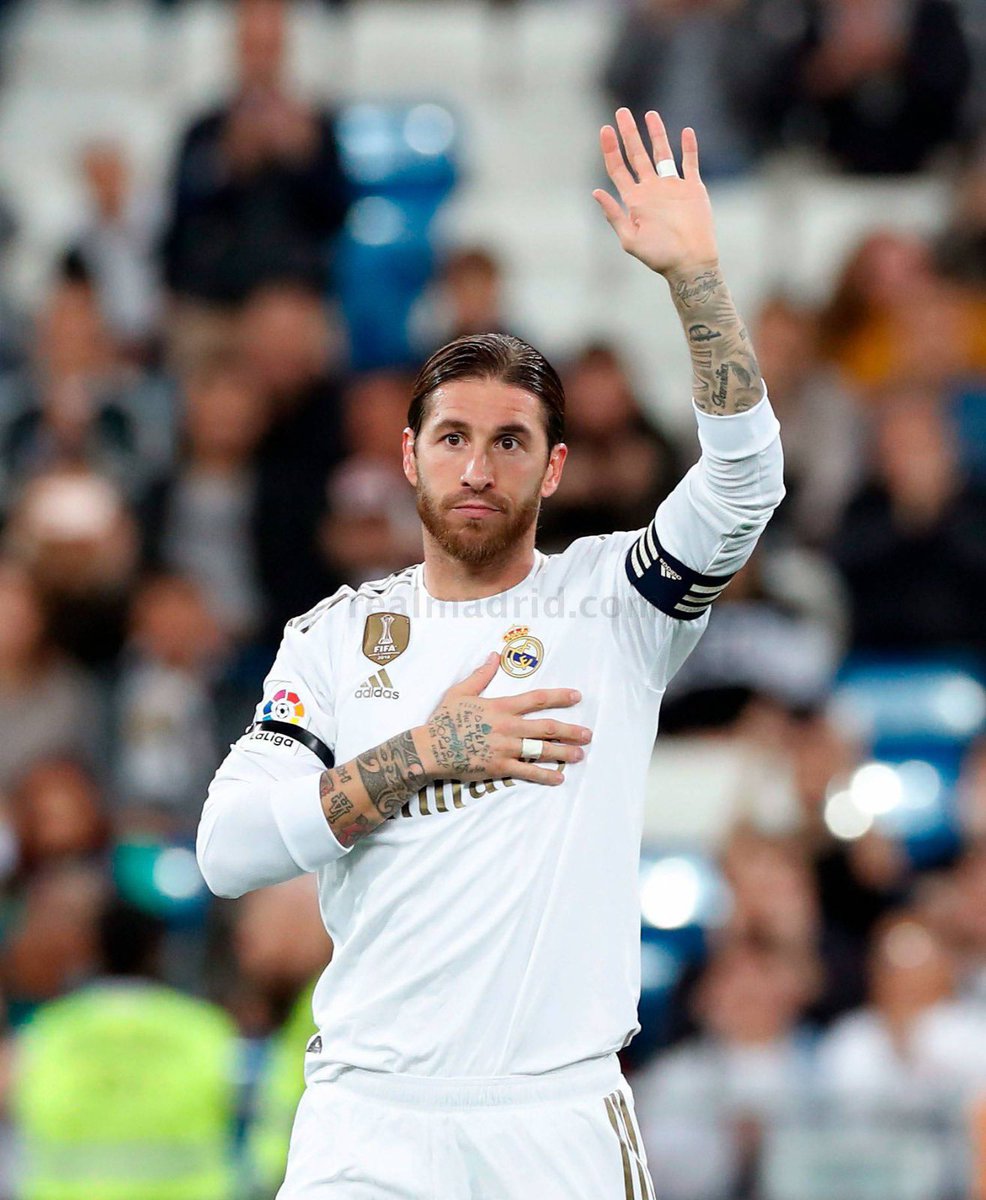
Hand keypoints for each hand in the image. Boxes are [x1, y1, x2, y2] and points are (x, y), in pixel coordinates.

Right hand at [416, 653, 591, 785]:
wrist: (431, 748)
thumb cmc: (444, 719)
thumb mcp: (460, 692)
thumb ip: (481, 675)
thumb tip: (494, 656)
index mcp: (501, 707)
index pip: (537, 699)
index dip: (559, 697)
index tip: (577, 696)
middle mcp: (508, 727)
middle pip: (546, 727)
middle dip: (570, 730)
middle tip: (588, 734)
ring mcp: (505, 748)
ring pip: (541, 750)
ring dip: (563, 752)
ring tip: (580, 755)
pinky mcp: (499, 767)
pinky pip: (527, 772)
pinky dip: (545, 775)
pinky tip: (559, 777)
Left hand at [593, 109, 717, 276]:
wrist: (690, 262)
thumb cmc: (659, 256)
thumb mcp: (630, 239)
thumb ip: (614, 214)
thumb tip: (596, 192)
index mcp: (634, 200)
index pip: (618, 169)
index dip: (610, 150)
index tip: (605, 129)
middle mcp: (651, 190)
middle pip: (637, 155)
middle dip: (628, 134)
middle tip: (621, 112)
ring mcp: (672, 187)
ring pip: (662, 153)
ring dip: (657, 134)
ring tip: (650, 114)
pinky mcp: (692, 189)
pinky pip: (690, 163)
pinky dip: (689, 148)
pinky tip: (686, 132)